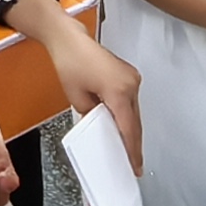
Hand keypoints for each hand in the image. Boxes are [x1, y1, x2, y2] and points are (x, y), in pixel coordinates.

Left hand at [39, 13, 143, 169]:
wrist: (70, 39)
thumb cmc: (70, 63)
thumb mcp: (77, 98)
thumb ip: (91, 117)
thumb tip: (100, 127)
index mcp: (119, 90)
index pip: (129, 128)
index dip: (132, 150)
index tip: (135, 166)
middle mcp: (131, 83)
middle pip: (135, 121)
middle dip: (133, 143)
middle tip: (133, 164)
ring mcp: (132, 78)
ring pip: (135, 112)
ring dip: (131, 129)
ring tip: (128, 150)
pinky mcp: (129, 75)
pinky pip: (132, 101)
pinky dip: (128, 115)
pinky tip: (123, 127)